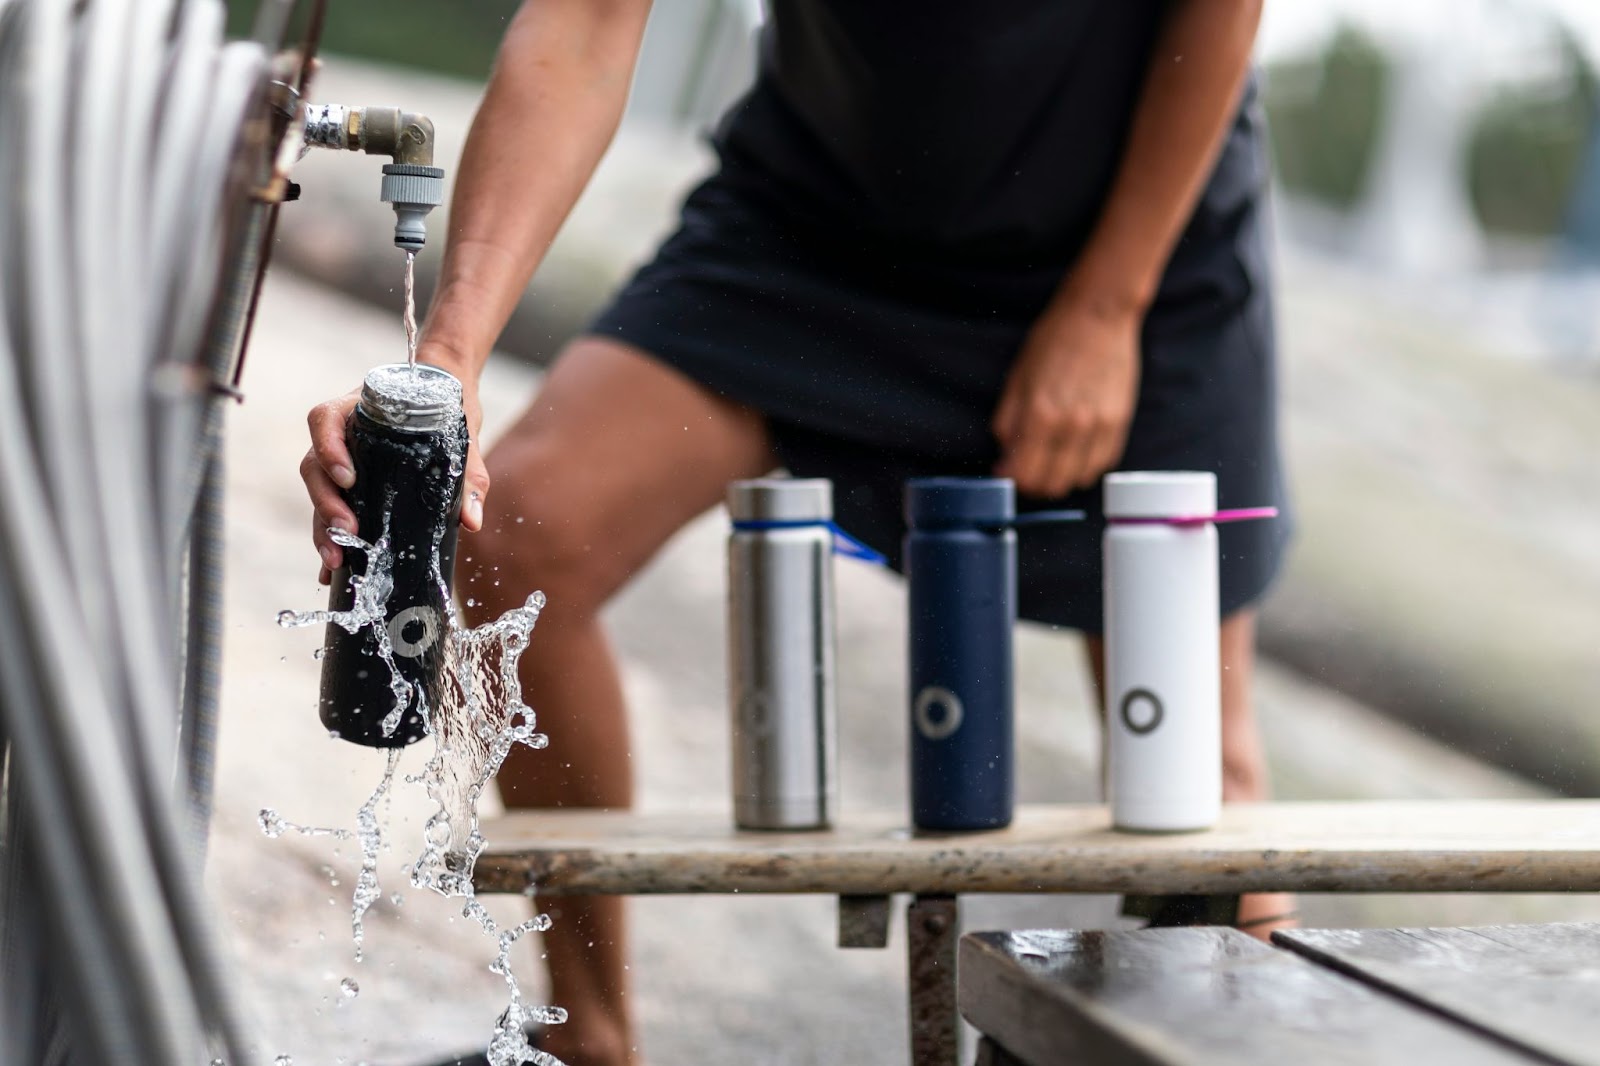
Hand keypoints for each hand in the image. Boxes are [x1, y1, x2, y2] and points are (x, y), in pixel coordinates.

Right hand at [300, 348, 489, 584]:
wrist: (446, 396)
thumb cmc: (448, 409)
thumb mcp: (462, 438)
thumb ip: (469, 475)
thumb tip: (471, 520)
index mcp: (359, 410)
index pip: (325, 421)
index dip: (329, 449)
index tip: (348, 477)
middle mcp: (342, 434)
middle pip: (315, 466)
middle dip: (325, 503)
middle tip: (346, 532)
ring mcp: (341, 459)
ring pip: (318, 492)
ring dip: (322, 526)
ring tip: (336, 559)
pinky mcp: (348, 483)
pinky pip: (329, 508)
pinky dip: (329, 537)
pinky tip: (332, 569)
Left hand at [992, 299, 1141, 497]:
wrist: (1098, 316)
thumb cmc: (1054, 341)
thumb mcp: (1017, 378)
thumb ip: (1007, 422)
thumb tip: (1004, 456)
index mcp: (1040, 415)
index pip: (1024, 474)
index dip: (1011, 479)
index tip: (1006, 472)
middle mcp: (1072, 427)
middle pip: (1051, 485)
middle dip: (1033, 483)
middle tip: (1026, 468)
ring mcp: (1100, 427)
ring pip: (1077, 480)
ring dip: (1060, 477)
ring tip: (1050, 458)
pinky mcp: (1120, 423)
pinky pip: (1101, 464)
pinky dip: (1085, 465)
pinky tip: (1074, 448)